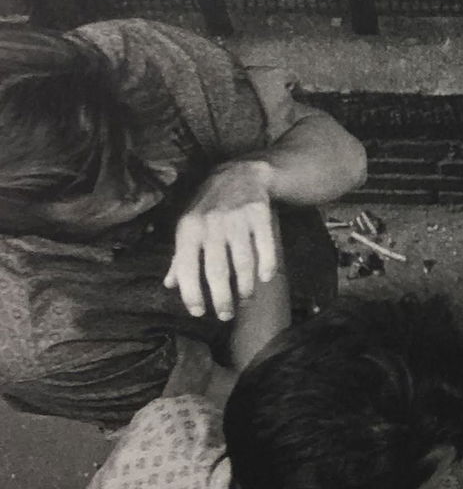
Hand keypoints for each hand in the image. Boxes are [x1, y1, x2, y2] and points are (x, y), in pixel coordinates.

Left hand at [163, 160, 276, 320]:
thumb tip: (169, 284)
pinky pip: (266, 247)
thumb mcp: (189, 227)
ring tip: (245, 299)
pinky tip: (265, 278)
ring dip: (245, 287)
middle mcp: (210, 224)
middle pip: (216, 271)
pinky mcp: (260, 214)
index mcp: (188, 229)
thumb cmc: (210, 206)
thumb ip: (180, 256)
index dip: (191, 294)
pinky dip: (267, 266)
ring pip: (242, 263)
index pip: (186, 268)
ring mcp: (237, 219)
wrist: (241, 173)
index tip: (199, 312)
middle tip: (225, 315)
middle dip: (221, 299)